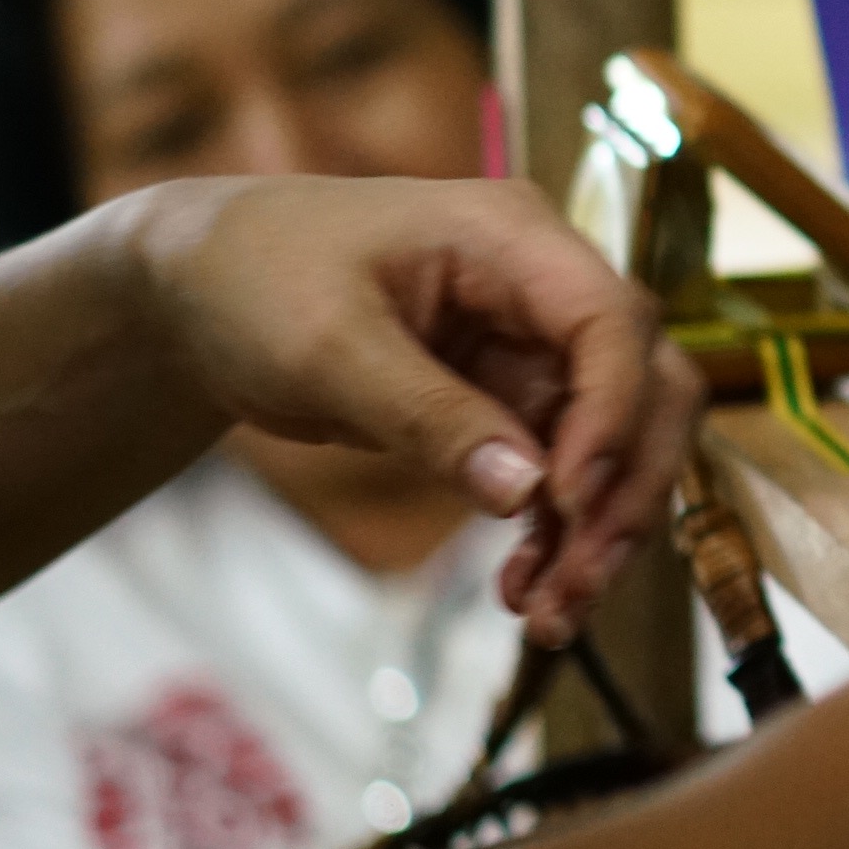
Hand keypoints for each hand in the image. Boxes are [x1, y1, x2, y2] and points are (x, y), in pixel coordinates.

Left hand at [110, 178, 698, 648]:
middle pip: (648, 383)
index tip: (565, 502)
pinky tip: (522, 589)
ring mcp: (533, 343)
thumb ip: (426, 416)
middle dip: (626, 488)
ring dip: (600, 527)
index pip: (612, 321)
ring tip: (548, 612)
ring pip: (621, 439)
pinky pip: (566, 470)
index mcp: (511, 236)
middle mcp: (544, 286)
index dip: (611, 414)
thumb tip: (527, 493)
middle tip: (577, 583)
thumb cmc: (254, 283)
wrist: (200, 288)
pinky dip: (557, 532)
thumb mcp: (327, 349)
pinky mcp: (512, 397)